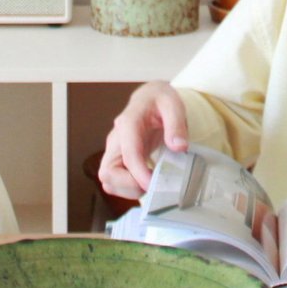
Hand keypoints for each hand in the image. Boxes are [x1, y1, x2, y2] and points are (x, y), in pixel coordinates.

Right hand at [99, 81, 187, 199]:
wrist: (151, 98)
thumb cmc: (160, 101)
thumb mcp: (173, 105)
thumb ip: (176, 125)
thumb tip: (179, 147)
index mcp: (129, 123)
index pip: (128, 154)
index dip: (139, 174)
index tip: (154, 185)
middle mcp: (116, 139)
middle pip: (107, 172)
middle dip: (129, 185)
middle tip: (153, 184)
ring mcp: (114, 151)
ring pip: (108, 180)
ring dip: (128, 189)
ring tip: (151, 183)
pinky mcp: (117, 159)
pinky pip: (114, 181)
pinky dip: (127, 188)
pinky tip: (146, 181)